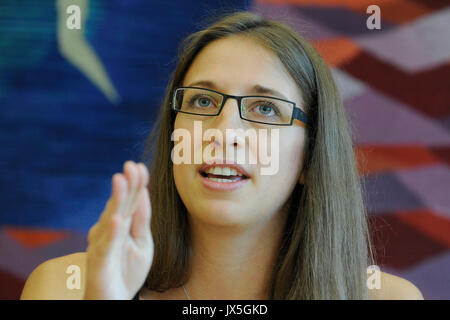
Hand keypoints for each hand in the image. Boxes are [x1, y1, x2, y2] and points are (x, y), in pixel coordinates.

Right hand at [84, 161, 152, 298]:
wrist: (113, 301)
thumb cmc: (127, 271)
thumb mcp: (142, 242)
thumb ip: (142, 220)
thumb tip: (143, 192)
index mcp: (121, 225)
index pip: (129, 201)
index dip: (135, 183)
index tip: (141, 166)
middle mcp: (108, 231)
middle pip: (120, 204)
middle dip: (126, 184)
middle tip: (131, 165)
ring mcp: (102, 246)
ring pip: (110, 219)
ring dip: (116, 200)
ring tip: (121, 180)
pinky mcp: (99, 264)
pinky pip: (105, 247)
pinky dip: (111, 233)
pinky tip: (116, 219)